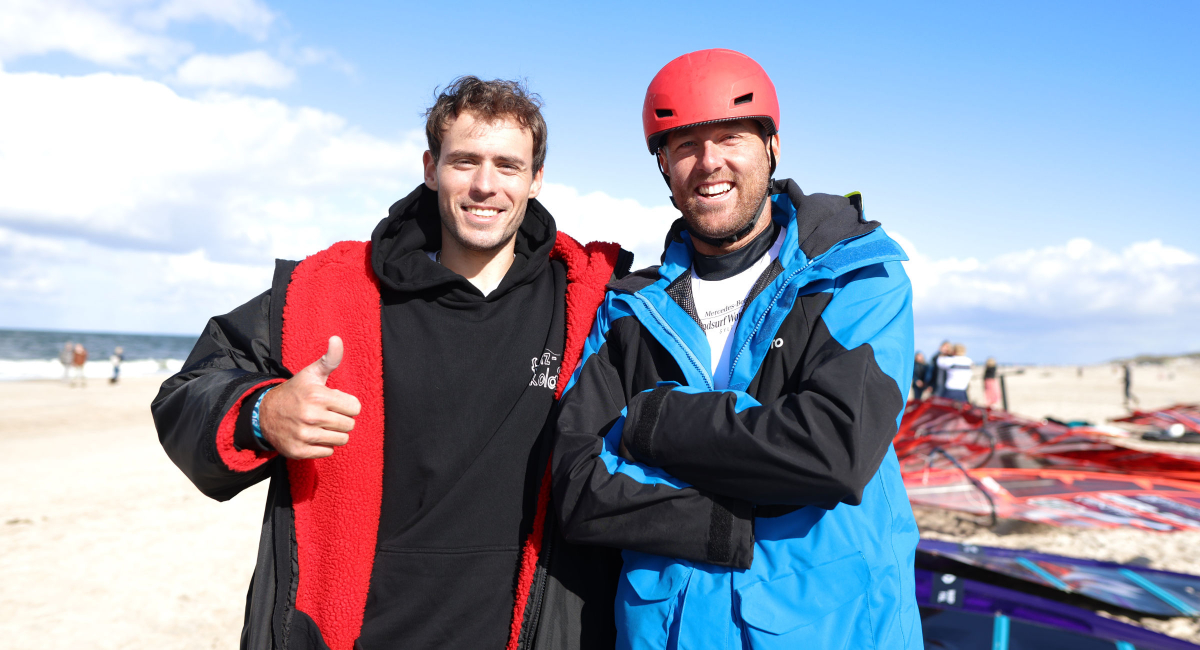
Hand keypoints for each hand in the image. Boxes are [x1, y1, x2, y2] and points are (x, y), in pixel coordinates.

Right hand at [259, 336, 361, 458]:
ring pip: (341, 440)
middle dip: (341, 419)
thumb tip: (337, 338)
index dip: (346, 404)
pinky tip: (312, 436)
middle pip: (349, 425)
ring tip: (320, 425)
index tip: (334, 402)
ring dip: (334, 433)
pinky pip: (328, 452)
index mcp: (317, 396)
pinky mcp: (299, 451)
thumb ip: (330, 358)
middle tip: (326, 414)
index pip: (355, 408)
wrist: (264, 414)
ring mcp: (304, 436)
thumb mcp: (311, 373)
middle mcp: (310, 416)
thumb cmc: (295, 392)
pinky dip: (323, 446)